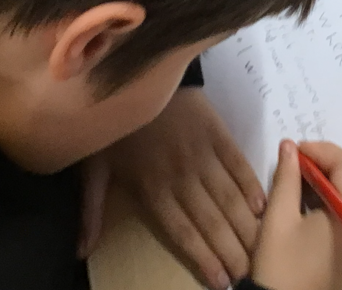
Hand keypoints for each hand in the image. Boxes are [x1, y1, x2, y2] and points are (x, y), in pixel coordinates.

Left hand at [97, 89, 264, 289]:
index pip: (182, 232)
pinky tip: (261, 207)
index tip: (222, 284)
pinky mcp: (216, 131)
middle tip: (250, 274)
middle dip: (233, 251)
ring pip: (229, 198)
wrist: (135, 72)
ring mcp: (201, 153)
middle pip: (212, 221)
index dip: (203, 259)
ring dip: (246, 226)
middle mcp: (181, 175)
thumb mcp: (94, 166)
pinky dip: (251, 185)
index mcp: (152, 188)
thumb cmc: (116, 125)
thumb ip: (92, 210)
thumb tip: (81, 252)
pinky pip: (237, 163)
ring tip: (260, 250)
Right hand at [253, 141, 341, 289]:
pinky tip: (308, 195)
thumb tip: (289, 146)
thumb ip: (287, 177)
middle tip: (296, 159)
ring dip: (330, 176)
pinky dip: (333, 194)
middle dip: (327, 160)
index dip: (320, 150)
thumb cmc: (281, 265)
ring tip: (299, 174)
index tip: (293, 149)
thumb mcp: (278, 217)